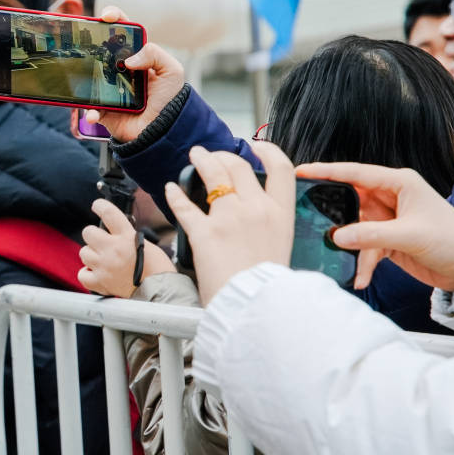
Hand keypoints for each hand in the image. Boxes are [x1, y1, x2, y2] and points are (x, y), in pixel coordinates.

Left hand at [78, 198, 175, 296]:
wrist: (161, 291)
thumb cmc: (158, 268)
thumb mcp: (146, 243)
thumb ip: (127, 236)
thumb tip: (114, 231)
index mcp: (126, 237)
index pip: (108, 213)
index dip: (100, 206)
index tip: (97, 205)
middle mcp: (113, 250)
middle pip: (88, 232)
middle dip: (93, 235)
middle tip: (101, 241)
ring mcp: (104, 266)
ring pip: (83, 252)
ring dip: (91, 254)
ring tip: (102, 259)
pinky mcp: (100, 282)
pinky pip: (82, 274)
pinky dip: (87, 273)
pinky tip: (96, 272)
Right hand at [83, 6, 186, 141]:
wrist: (163, 131)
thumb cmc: (170, 99)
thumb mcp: (171, 71)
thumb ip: (154, 54)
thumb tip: (128, 59)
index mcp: (135, 56)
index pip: (121, 31)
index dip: (113, 18)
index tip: (106, 17)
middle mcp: (119, 69)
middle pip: (99, 48)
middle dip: (90, 42)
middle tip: (87, 42)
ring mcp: (108, 88)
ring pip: (88, 76)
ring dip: (83, 75)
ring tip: (86, 78)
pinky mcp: (102, 109)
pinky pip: (89, 107)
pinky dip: (89, 111)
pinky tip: (94, 113)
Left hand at [166, 142, 295, 304]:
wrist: (255, 309)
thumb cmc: (267, 286)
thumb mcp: (281, 248)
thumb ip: (270, 225)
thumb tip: (259, 216)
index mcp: (280, 214)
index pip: (282, 168)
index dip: (268, 150)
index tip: (256, 146)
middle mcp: (256, 209)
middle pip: (240, 165)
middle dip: (224, 155)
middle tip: (214, 156)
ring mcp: (229, 217)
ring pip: (213, 173)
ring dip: (202, 159)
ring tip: (194, 155)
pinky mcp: (203, 231)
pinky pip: (184, 204)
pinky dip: (175, 193)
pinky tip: (171, 188)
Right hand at [296, 162, 453, 292]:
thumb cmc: (453, 240)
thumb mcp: (410, 235)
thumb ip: (371, 235)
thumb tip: (337, 237)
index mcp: (399, 183)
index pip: (355, 173)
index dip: (326, 171)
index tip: (300, 170)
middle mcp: (391, 198)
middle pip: (349, 200)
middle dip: (331, 212)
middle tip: (306, 218)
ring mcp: (388, 220)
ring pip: (354, 228)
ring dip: (348, 246)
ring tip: (339, 257)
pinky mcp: (389, 241)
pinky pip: (364, 248)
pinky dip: (361, 262)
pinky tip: (359, 277)